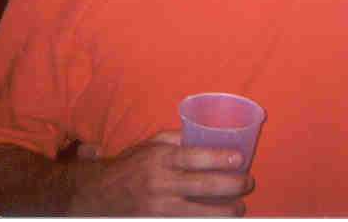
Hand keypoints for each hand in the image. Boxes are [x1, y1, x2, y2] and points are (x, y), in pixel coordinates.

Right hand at [69, 130, 252, 216]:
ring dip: (224, 211)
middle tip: (248, 183)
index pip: (194, 157)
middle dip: (232, 186)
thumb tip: (204, 133)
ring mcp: (158, 208)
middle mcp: (160, 183)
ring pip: (200, 212)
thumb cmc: (130, 166)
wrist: (99, 195)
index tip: (241, 158)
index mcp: (159, 159)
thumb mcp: (149, 145)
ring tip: (239, 208)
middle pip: (203, 186)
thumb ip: (175, 138)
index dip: (220, 158)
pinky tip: (218, 220)